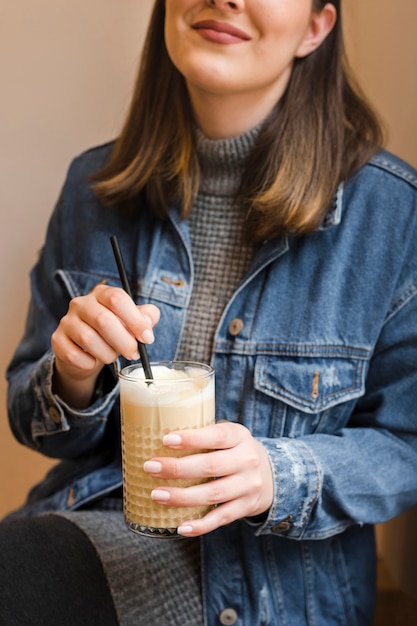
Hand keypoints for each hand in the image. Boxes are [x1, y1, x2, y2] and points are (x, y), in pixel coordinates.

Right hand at [51, 283, 159, 406]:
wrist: (87, 353)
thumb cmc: (114, 333)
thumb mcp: (133, 322)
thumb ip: (147, 317)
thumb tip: (147, 323)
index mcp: (102, 294)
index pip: (117, 298)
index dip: (135, 319)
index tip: (147, 338)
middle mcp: (81, 303)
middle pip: (103, 320)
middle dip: (124, 341)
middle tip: (134, 353)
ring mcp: (66, 321)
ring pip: (89, 339)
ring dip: (107, 353)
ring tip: (113, 356)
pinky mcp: (57, 340)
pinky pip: (75, 355)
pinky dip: (90, 363)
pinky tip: (94, 360)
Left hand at [144, 422, 273, 536]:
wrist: (272, 475)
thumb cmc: (236, 451)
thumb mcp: (229, 435)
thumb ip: (204, 433)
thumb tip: (159, 433)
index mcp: (239, 436)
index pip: (216, 436)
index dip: (192, 438)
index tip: (166, 440)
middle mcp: (247, 460)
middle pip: (211, 466)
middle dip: (177, 468)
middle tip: (150, 467)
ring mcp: (248, 486)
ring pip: (213, 494)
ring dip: (182, 497)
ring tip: (157, 495)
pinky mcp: (246, 507)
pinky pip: (221, 518)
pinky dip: (200, 525)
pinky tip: (180, 526)